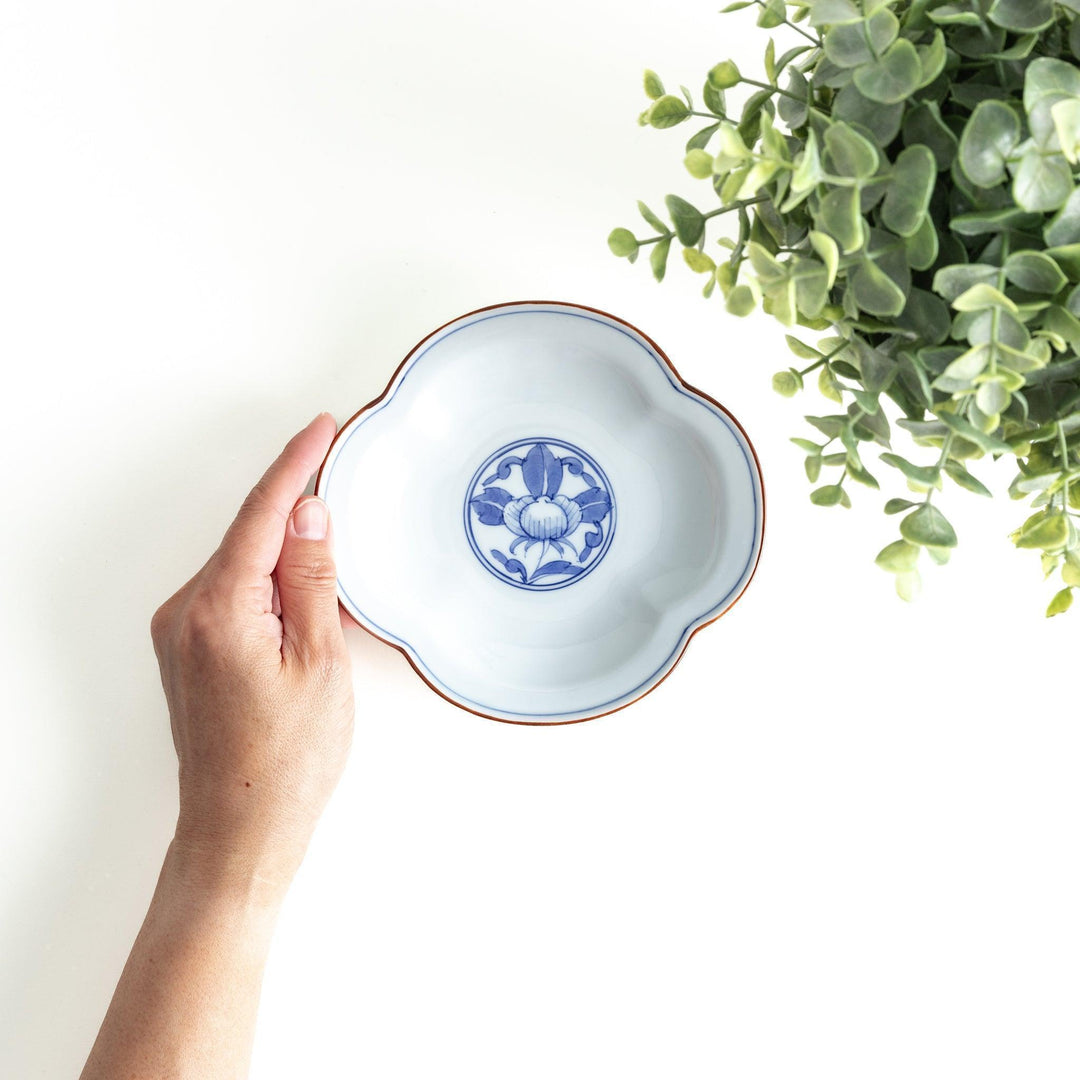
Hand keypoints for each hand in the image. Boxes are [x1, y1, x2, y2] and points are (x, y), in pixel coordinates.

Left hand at [150, 413, 353, 900]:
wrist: (241, 830)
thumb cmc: (287, 760)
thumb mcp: (322, 661)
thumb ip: (312, 578)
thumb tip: (310, 513)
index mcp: (219, 609)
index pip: (261, 515)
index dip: (295, 465)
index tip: (321, 428)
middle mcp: (186, 613)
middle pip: (248, 536)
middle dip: (295, 512)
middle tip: (342, 484)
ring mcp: (180, 633)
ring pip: (241, 565)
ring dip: (284, 555)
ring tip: (333, 570)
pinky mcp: (187, 650)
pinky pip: (232, 593)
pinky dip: (268, 584)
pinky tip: (303, 600)